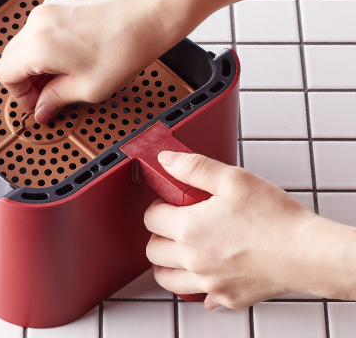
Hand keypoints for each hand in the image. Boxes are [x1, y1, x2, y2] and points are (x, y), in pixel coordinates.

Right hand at [0, 0, 188, 123]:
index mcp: (40, 46)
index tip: (37, 102)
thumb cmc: (125, 48)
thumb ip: (56, 100)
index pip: (6, 74)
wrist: (148, 17)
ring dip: (35, 63)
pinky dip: (46, 46)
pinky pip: (39, 30)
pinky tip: (69, 58)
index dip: (19, 95)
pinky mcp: (59, 4)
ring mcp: (48, 10)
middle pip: (11, 57)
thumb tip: (42, 110)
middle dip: (25, 80)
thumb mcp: (88, 88)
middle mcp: (38, 23)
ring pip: (24, 43)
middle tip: (48, 94)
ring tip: (62, 75)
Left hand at [144, 151, 320, 308]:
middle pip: (153, 250)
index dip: (158, 206)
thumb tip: (167, 160)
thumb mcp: (234, 179)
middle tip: (175, 224)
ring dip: (167, 263)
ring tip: (183, 248)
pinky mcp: (226, 297)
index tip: (170, 203)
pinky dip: (197, 284)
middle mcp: (192, 260)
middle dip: (159, 234)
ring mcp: (208, 283)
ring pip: (166, 278)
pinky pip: (199, 296)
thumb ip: (195, 167)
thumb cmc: (276, 219)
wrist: (308, 253)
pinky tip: (209, 270)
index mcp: (188, 229)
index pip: (150, 218)